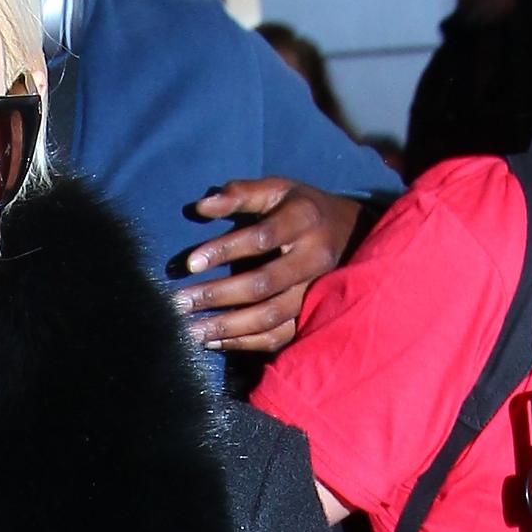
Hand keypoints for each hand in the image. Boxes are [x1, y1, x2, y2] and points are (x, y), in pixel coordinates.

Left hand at [175, 180, 362, 353]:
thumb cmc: (302, 208)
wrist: (353, 234)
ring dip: (226, 327)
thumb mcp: (278, 189)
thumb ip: (240, 193)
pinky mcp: (311, 316)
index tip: (190, 262)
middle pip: (263, 285)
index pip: (262, 237)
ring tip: (188, 331)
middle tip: (178, 303)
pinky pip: (277, 337)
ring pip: (269, 318)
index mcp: (304, 221)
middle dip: (217, 295)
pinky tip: (213, 341)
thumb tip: (201, 206)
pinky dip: (243, 343)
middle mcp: (313, 259)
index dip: (226, 250)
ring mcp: (315, 293)